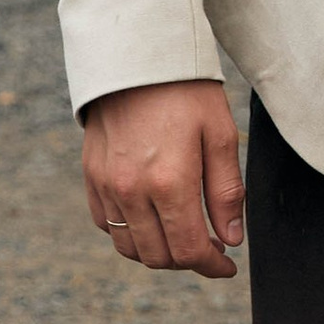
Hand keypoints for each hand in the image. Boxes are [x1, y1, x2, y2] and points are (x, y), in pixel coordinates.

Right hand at [81, 78, 244, 277]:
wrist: (136, 58)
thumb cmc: (186, 92)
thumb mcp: (220, 135)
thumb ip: (226, 193)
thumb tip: (231, 238)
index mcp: (171, 182)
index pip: (190, 250)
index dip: (213, 266)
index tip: (228, 265)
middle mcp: (133, 191)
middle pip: (159, 257)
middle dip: (188, 261)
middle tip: (211, 248)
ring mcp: (107, 186)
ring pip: (130, 247)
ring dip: (158, 252)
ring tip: (182, 236)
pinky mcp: (91, 177)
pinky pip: (107, 224)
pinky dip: (130, 233)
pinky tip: (152, 219)